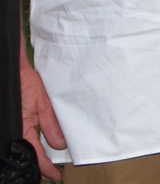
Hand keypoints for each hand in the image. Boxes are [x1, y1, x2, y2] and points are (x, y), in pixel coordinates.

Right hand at [21, 59, 64, 181]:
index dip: (45, 168)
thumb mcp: (43, 104)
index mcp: (22, 128)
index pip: (34, 155)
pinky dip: (27, 149)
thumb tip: (60, 144)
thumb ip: (51, 124)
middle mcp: (15, 131)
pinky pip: (19, 140)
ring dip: (32, 160)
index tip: (55, 176)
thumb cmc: (26, 84)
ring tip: (44, 168)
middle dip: (37, 168)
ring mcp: (12, 127)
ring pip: (22, 150)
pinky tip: (34, 153)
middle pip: (26, 156)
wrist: (13, 72)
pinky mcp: (11, 124)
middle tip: (50, 176)